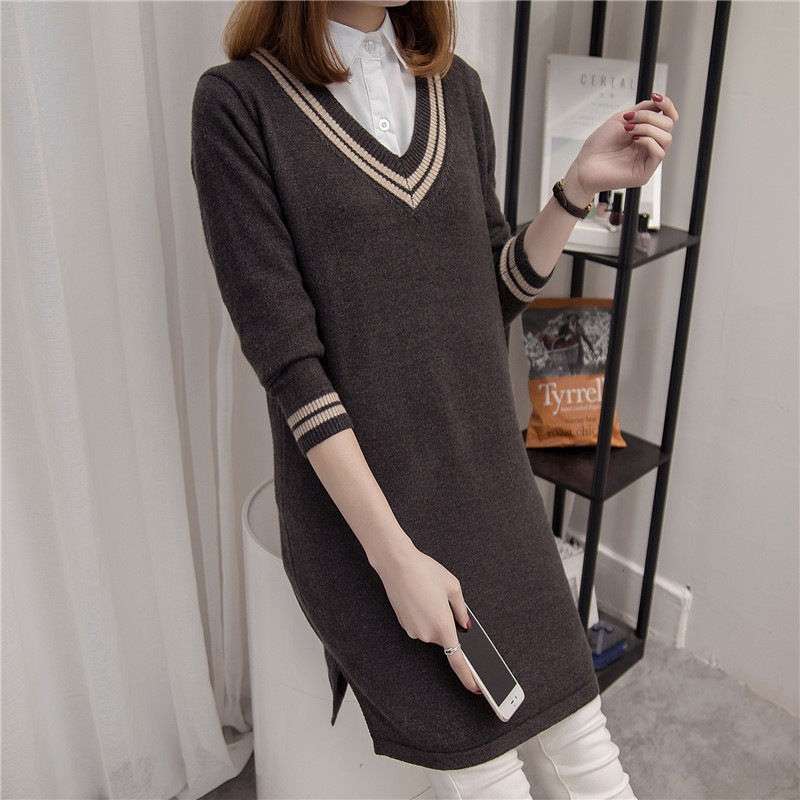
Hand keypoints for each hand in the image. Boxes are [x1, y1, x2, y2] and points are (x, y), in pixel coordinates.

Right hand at [374, 544, 480, 693]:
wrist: (396, 565)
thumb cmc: (425, 572)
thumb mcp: (453, 587)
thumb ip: (462, 610)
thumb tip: (465, 624)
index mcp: (443, 627)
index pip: (457, 660)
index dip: (468, 676)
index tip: (476, 687)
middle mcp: (427, 634)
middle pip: (445, 639)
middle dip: (448, 624)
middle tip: (443, 600)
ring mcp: (413, 631)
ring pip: (432, 632)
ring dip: (435, 618)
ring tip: (429, 594)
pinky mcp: (404, 625)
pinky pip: (421, 626)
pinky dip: (424, 616)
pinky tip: (421, 598)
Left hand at [564, 92, 679, 202]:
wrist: (584, 165)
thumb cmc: (599, 145)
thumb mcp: (621, 119)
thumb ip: (642, 109)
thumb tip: (659, 103)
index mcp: (646, 133)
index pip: (668, 118)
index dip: (667, 105)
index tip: (656, 97)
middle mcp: (649, 146)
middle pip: (668, 125)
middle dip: (650, 117)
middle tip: (630, 119)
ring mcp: (648, 160)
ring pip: (666, 138)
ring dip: (648, 128)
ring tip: (629, 130)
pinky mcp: (645, 172)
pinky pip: (658, 153)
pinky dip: (648, 141)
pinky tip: (634, 140)